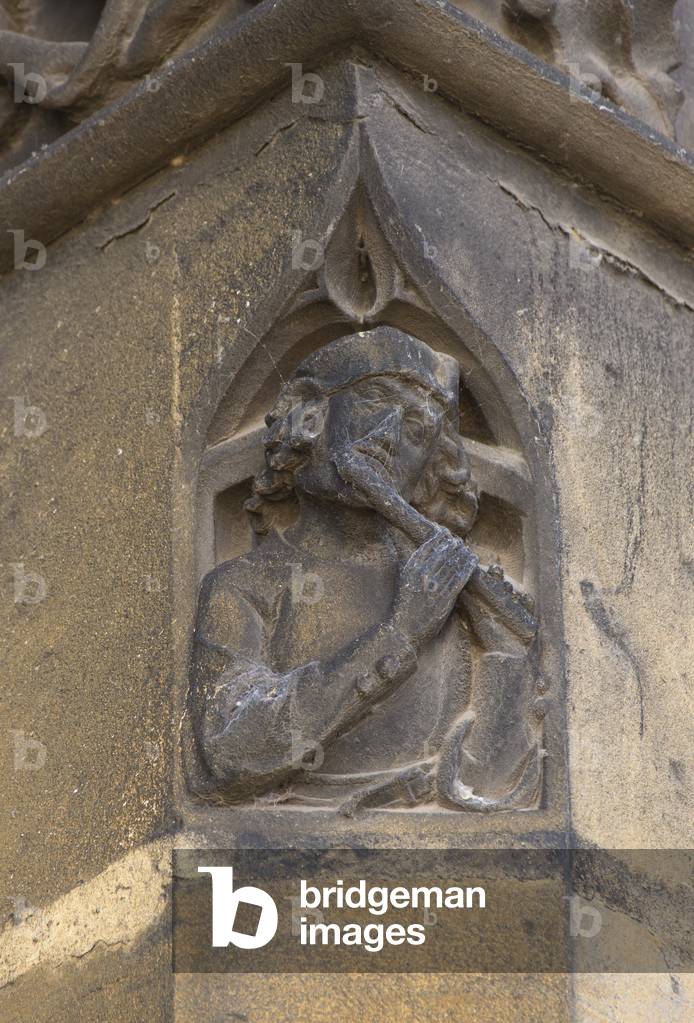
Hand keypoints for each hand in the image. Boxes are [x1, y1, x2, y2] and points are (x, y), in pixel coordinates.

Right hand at [391, 530, 478, 647]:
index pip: (431, 544)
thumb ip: (417, 566)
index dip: (442, 536)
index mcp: (412, 568)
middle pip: (445, 551)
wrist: (403, 629)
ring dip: (464, 553)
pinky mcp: (446, 598)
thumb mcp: (405, 580)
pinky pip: (461, 577)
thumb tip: (431, 550)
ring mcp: (435, 586)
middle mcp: (423, 574)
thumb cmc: (405, 605)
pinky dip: (469, 566)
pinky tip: (473, 560)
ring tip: (467, 550)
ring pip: (455, 562)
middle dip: (455, 544)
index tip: (448, 534)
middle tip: (460, 542)